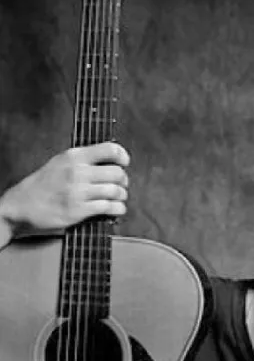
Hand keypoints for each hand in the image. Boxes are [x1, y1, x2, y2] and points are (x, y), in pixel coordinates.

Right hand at [0, 142, 129, 238]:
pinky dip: (117, 209)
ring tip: (119, 198)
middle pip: (117, 173)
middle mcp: (77, 172)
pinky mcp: (78, 210)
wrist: (21, 206)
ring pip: (115, 191)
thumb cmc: (42, 186)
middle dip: (124, 181)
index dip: (122, 156)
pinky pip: (108, 207)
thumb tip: (108, 161)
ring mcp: (78, 191)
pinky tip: (116, 209)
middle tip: (122, 185)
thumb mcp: (60, 163)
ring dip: (122, 196)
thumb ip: (82, 160)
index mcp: (74, 156)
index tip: (125, 162)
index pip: (109, 150)